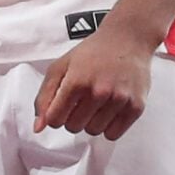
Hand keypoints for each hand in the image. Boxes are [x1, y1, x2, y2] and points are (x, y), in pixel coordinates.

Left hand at [35, 25, 151, 138]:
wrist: (127, 39)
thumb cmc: (93, 52)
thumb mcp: (60, 67)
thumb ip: (44, 97)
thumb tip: (38, 126)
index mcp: (77, 81)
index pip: (55, 120)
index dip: (55, 116)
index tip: (62, 107)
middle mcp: (99, 91)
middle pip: (74, 127)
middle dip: (73, 117)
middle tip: (81, 102)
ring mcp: (119, 100)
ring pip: (93, 131)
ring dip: (91, 122)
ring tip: (96, 104)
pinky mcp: (135, 106)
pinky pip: (113, 134)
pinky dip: (108, 126)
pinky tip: (108, 110)